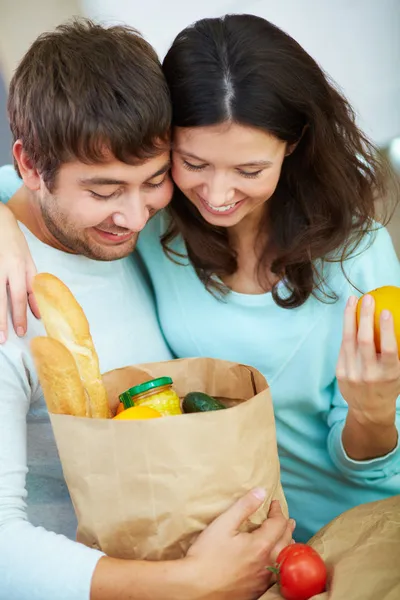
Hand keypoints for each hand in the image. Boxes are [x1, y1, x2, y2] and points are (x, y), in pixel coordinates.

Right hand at [0, 206, 38, 342]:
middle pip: (1, 300)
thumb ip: (33, 286)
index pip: (20, 297)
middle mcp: (2, 268)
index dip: (20, 315)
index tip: (21, 331)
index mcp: (18, 267)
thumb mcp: (29, 263)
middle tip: (3, 339)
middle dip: (3, 321)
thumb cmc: (15, 244)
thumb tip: (38, 311)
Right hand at [185, 489, 294, 599]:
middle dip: (287, 528)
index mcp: (261, 545)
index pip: (278, 524)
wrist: (196, 588)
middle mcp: (266, 564)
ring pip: (282, 560)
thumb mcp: (223, 524)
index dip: (277, 511)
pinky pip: (274, 575)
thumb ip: (244, 506)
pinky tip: (272, 562)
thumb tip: (261, 492)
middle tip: (288, 520)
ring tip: (286, 539)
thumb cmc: (207, 555)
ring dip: (286, 546)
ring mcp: (261, 580)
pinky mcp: (255, 591)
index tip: (274, 503)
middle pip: (285, 542)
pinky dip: (278, 562)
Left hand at [336, 295, 399, 424]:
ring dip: (350, 317)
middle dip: (365, 317)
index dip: (387, 329)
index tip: (385, 311)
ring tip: (352, 300)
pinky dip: (346, 330)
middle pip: (364, 341)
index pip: (388, 348)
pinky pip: (343, 347)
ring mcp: (352, 373)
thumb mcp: (398, 371)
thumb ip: (396, 352)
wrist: (369, 409)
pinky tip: (348, 316)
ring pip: (348, 340)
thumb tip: (396, 322)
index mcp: (388, 373)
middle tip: (368, 298)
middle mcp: (370, 373)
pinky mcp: (340, 372)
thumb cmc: (389, 384)